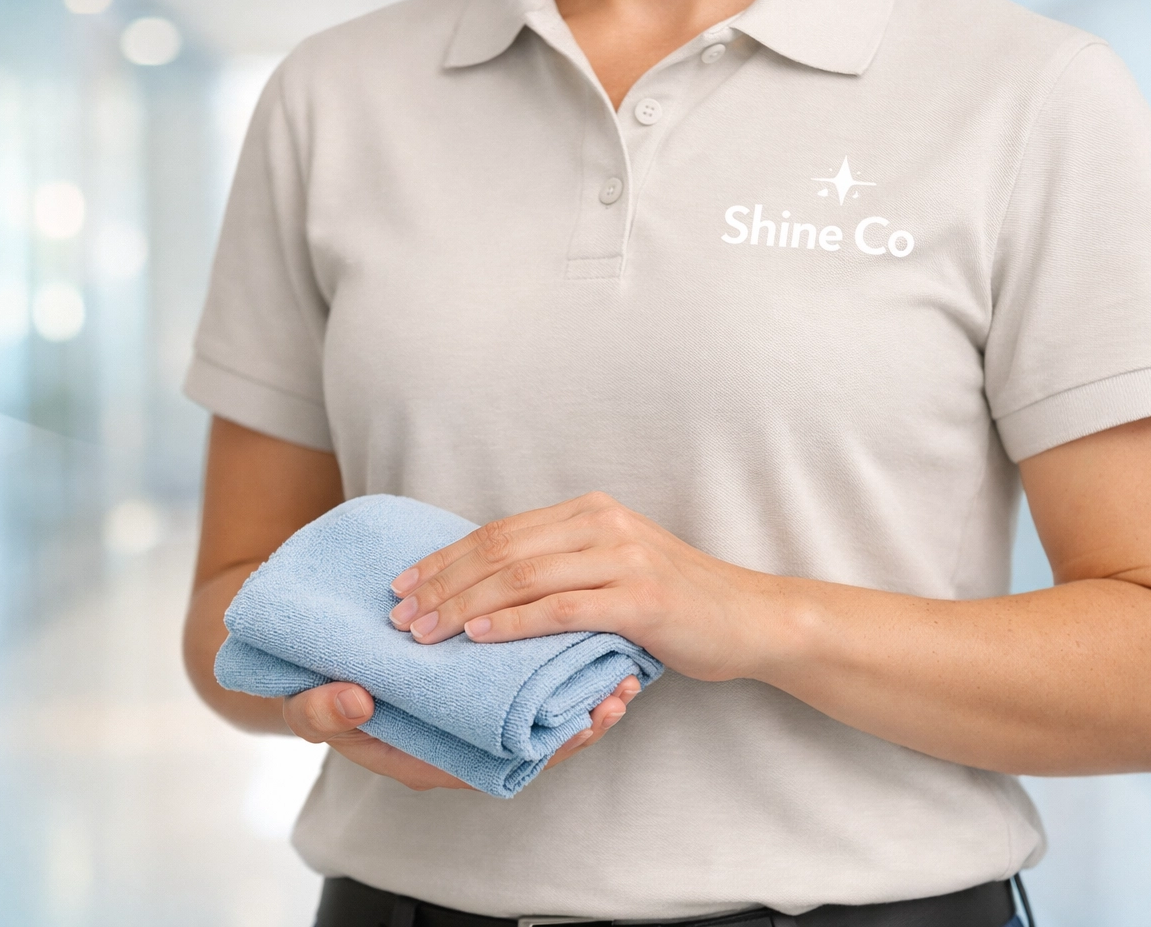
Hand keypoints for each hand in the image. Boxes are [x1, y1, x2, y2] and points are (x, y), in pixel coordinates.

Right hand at [281, 674, 642, 789]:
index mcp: (431, 756)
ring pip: (536, 711)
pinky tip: (593, 642)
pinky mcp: (474, 677)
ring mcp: (470, 708)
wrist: (309, 672)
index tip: (590, 723)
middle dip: (581, 721)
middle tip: (621, 697)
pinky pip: (525, 678)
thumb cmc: (316, 696)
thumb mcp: (309, 709)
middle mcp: (458, 738)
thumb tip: (353, 701)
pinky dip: (558, 663)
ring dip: (578, 692)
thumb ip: (323, 714)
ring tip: (625, 674)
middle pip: (533, 742)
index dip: (551, 747)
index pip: (503, 761)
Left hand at [385, 492, 775, 680]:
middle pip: (500, 549)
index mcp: (590, 513)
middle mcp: (602, 524)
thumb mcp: (614, 572)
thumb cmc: (678, 604)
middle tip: (399, 615)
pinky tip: (479, 638)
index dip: (445, 558)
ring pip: (522, 576)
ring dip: (464, 606)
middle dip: (442, 583)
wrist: (750, 619)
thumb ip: (563, 570)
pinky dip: (514, 623)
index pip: (499, 531)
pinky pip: (561, 608)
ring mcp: (623, 558)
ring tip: (425, 631)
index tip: (402, 585)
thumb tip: (490, 593)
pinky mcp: (640, 599)